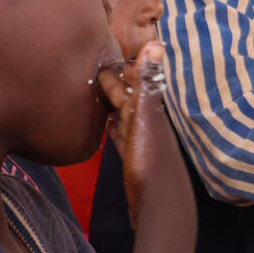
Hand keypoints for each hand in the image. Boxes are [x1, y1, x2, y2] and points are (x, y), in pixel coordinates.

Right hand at [98, 41, 191, 226]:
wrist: (160, 208)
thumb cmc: (152, 162)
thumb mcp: (146, 118)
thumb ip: (148, 83)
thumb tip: (156, 44)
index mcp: (150, 111)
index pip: (133, 82)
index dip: (120, 69)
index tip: (102, 55)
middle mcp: (149, 123)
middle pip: (128, 97)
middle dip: (114, 83)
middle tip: (93, 69)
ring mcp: (142, 142)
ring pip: (124, 115)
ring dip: (112, 103)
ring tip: (95, 91)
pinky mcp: (135, 159)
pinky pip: (122, 136)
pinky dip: (114, 125)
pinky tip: (108, 124)